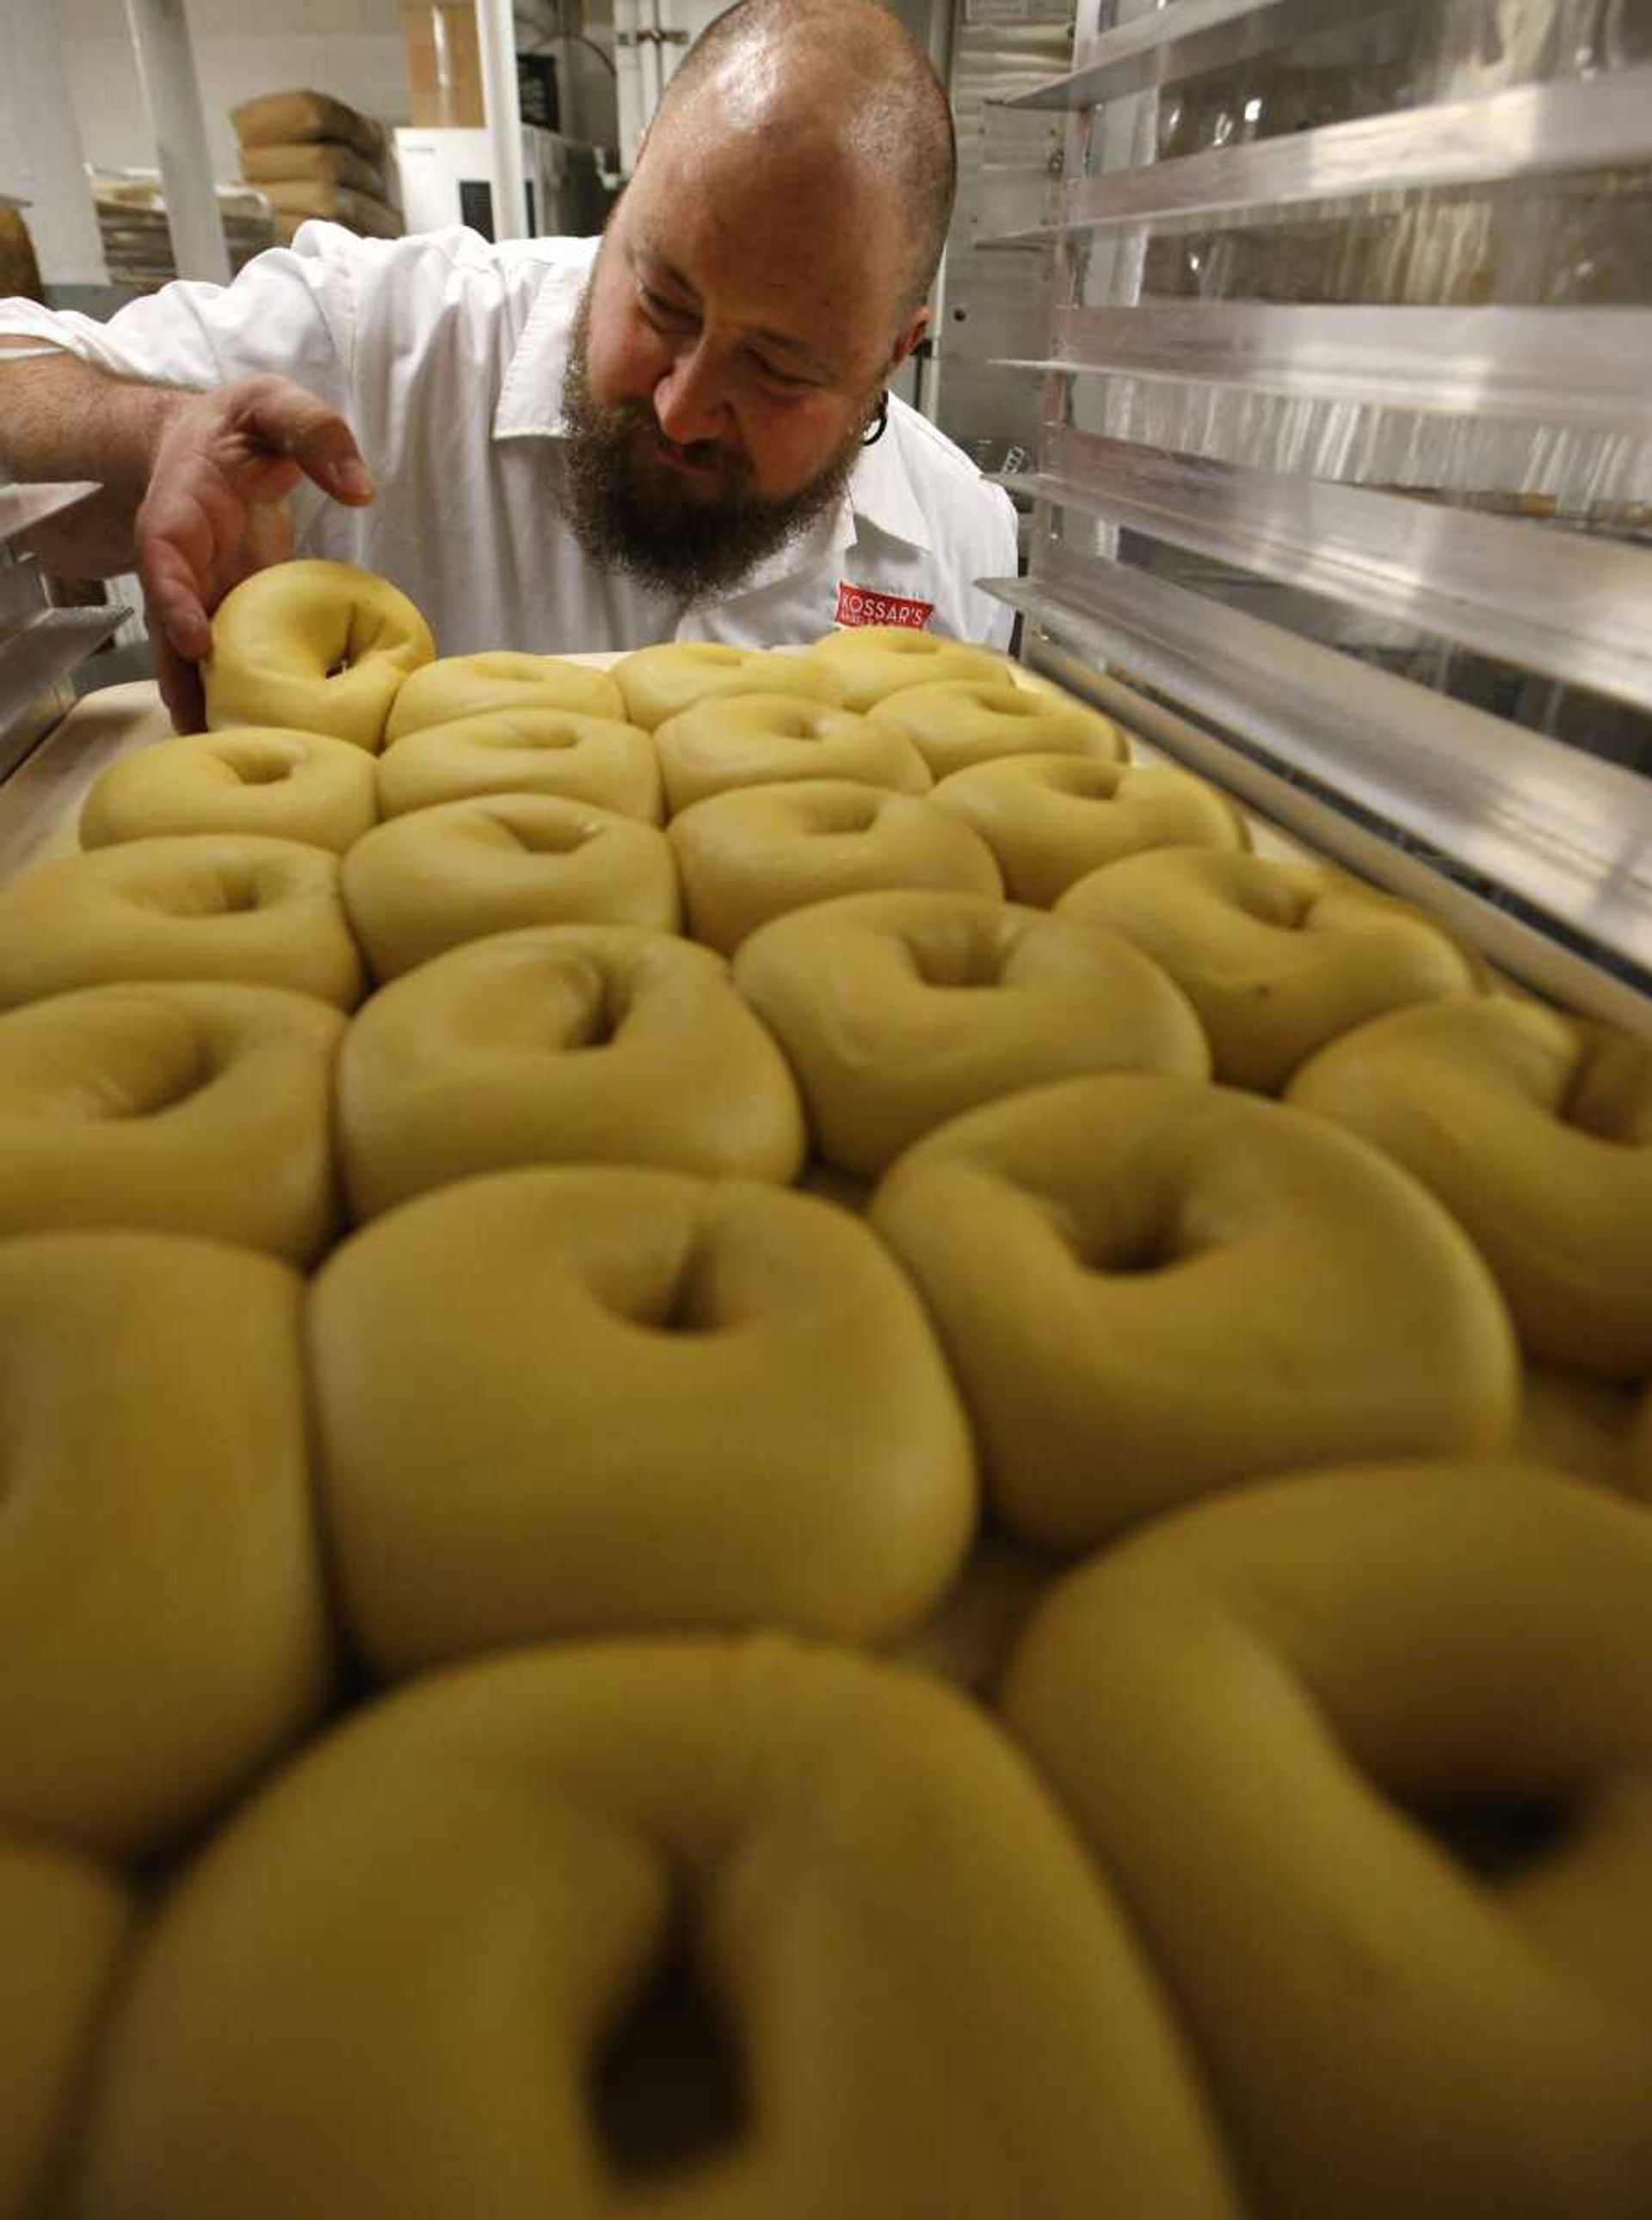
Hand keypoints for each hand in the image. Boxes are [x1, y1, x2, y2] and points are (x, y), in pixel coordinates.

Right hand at [135, 374, 374, 729]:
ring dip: (212, 707)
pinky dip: (246, 699)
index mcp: (176, 517)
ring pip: (196, 663)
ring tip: (235, 757)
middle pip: (172, 635)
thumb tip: (360, 489)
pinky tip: (272, 740)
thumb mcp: (272, 403)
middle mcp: (182, 570)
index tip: (193, 639)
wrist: (216, 442)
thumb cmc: (242, 422)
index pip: (163, 564)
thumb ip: (315, 431)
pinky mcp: (234, 619)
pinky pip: (233, 664)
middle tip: (212, 732)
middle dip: (188, 682)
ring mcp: (205, 599)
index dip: (173, 602)